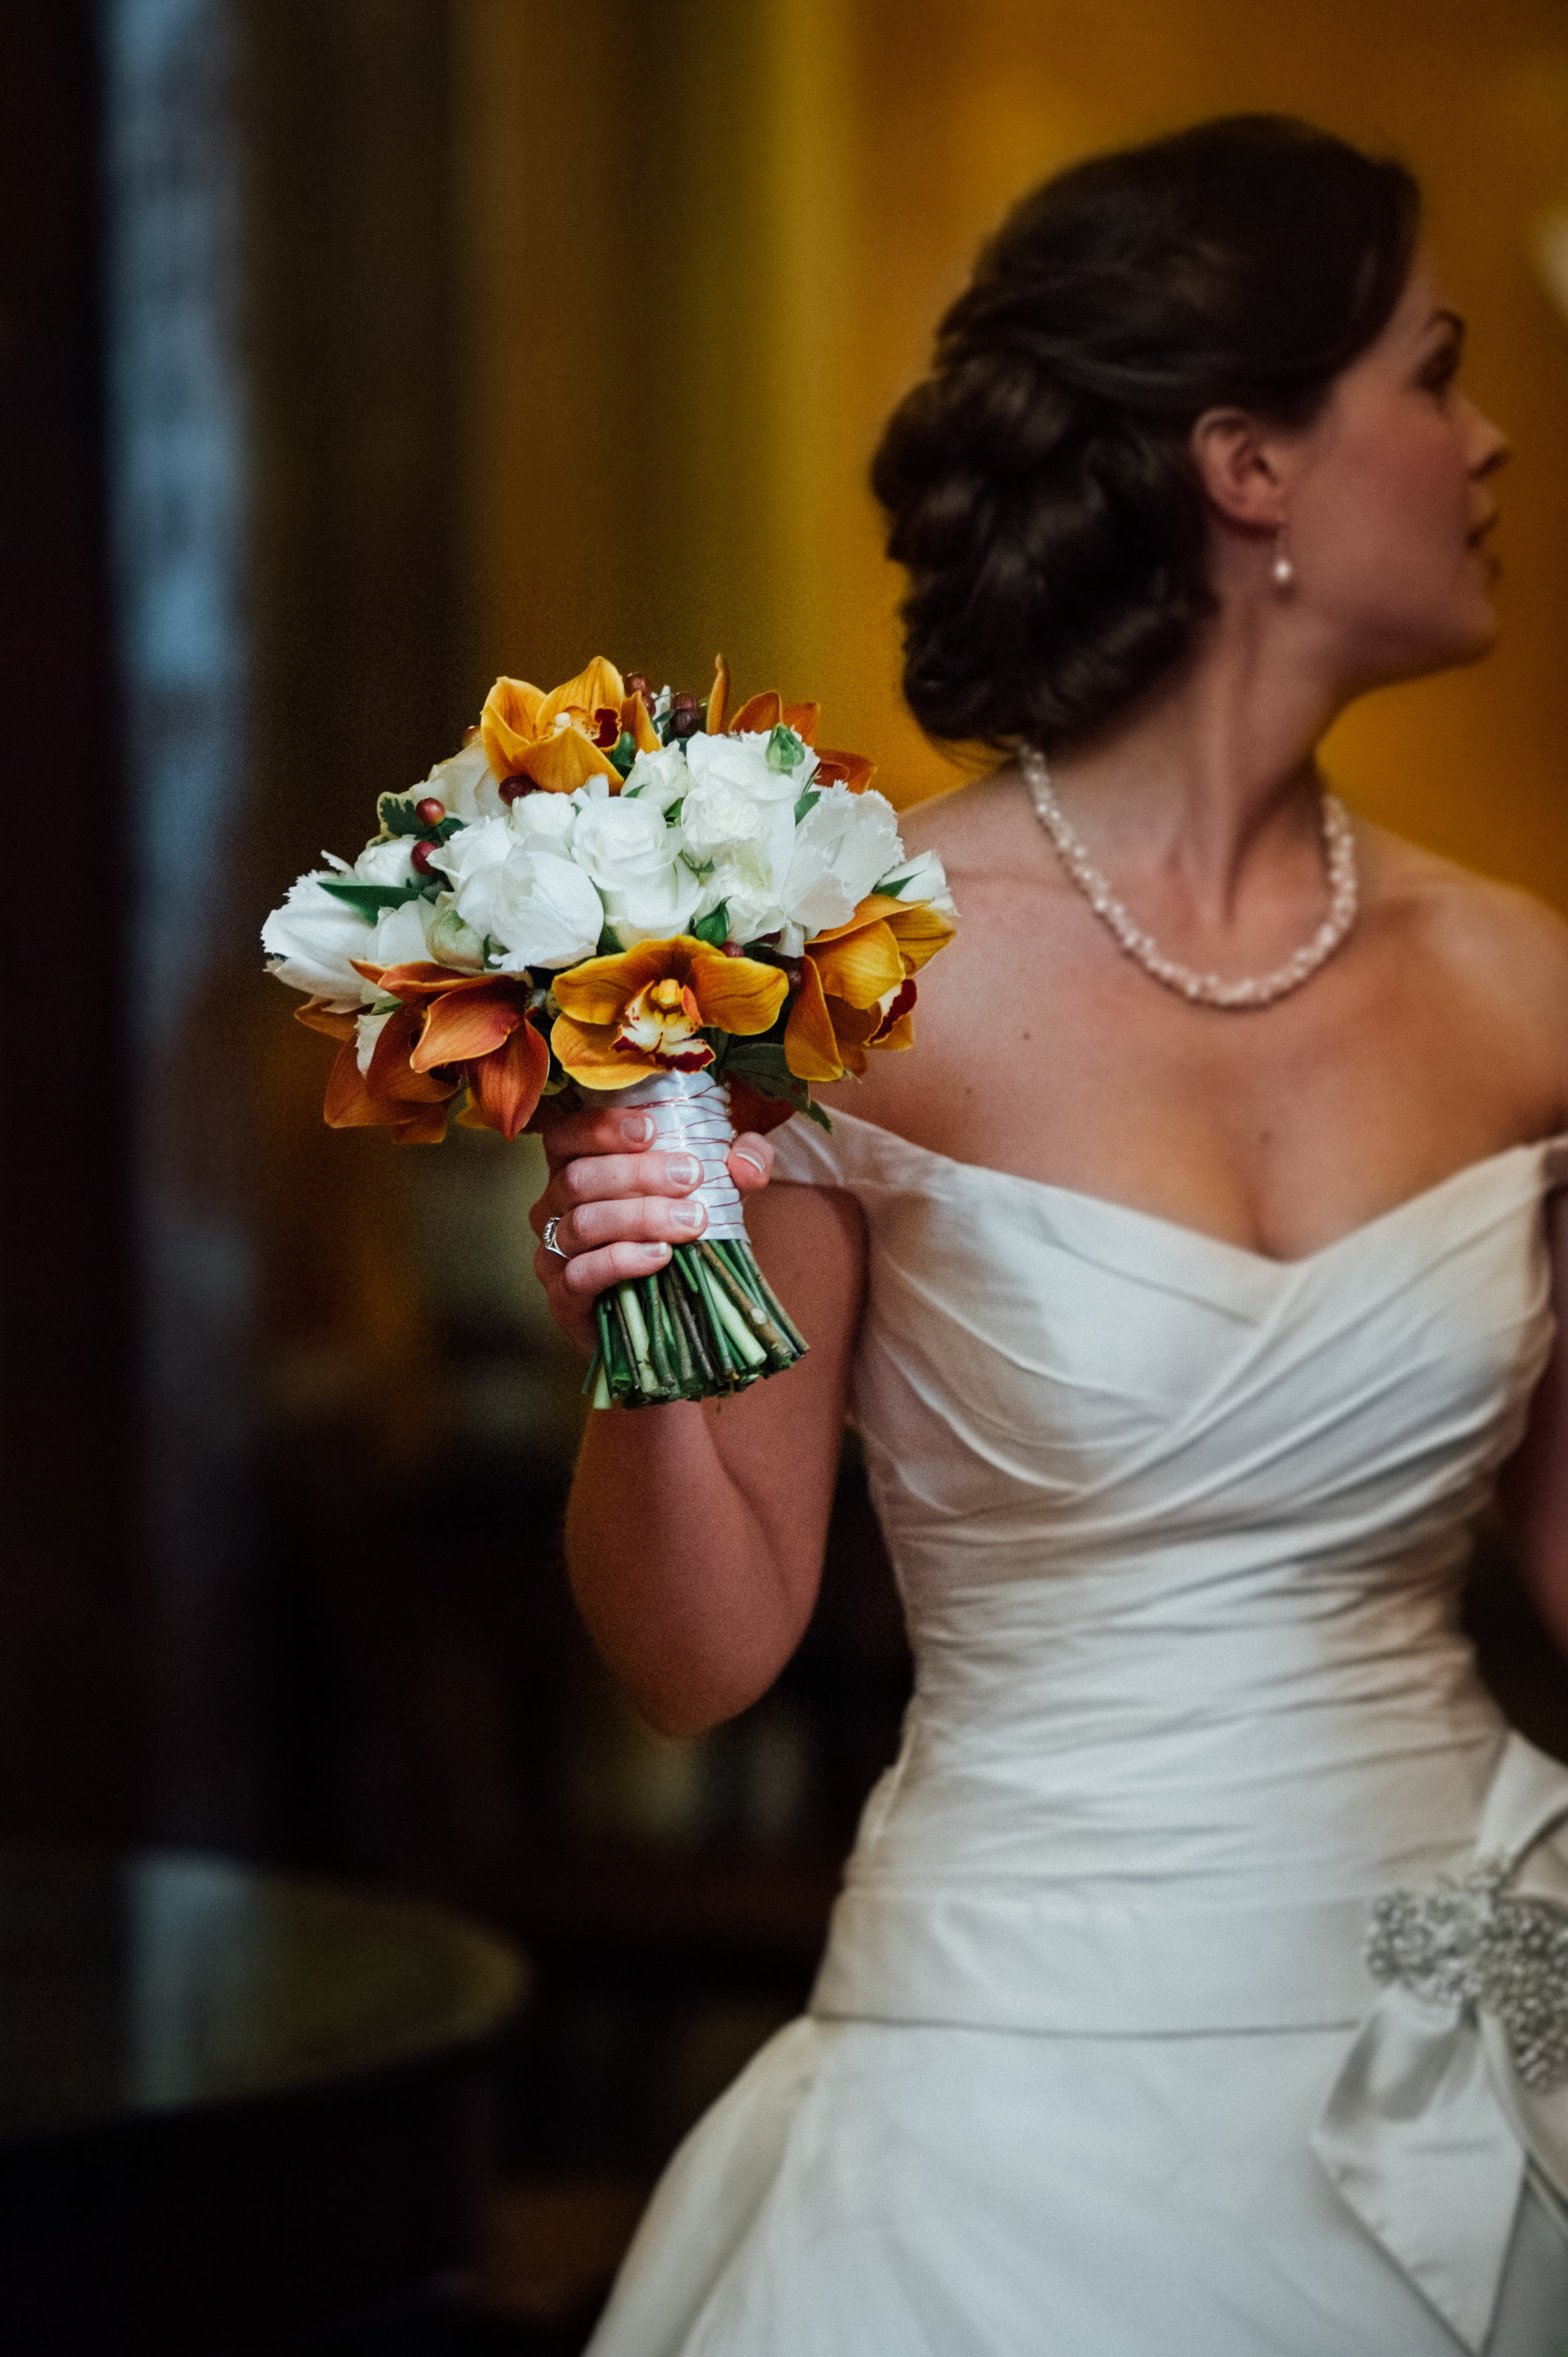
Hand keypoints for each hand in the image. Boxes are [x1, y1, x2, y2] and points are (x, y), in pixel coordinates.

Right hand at [529, 1103, 774, 1354]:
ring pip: (584, 1224)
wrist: (661, 1318)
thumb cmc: (674, 1236)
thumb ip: (735, 1169)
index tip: (652, 1130)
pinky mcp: (563, 1298)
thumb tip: (748, 1163)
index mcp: (574, 1169)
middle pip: (580, 1178)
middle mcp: (552, 1207)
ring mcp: (553, 1253)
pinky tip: (660, 1255)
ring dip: (640, 1217)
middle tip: (691, 1177)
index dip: (602, 1128)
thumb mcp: (710, 1193)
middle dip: (639, 1174)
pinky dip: (623, 1261)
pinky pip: (583, 1273)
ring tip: (689, 1220)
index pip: (568, 1135)